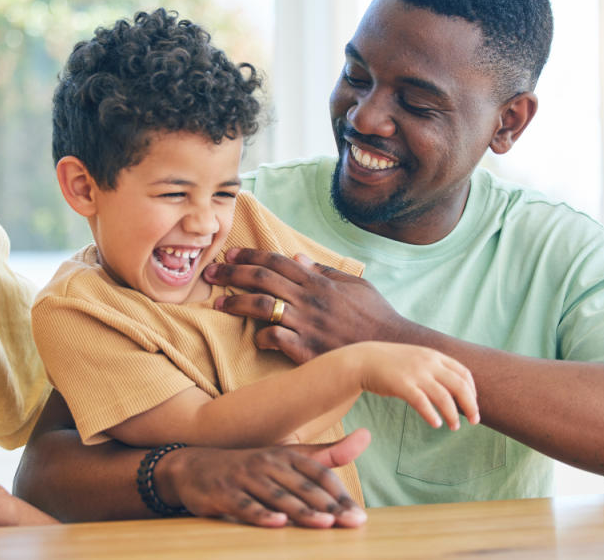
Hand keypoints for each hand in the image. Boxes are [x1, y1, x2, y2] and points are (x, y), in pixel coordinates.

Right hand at [154, 429, 370, 527]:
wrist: (193, 467)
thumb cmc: (250, 467)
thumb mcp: (287, 458)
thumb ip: (326, 454)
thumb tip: (367, 436)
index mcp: (285, 455)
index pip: (318, 473)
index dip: (340, 494)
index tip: (359, 516)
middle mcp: (266, 462)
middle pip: (302, 485)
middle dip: (329, 506)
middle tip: (352, 523)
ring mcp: (244, 477)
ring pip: (277, 496)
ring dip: (302, 511)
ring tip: (324, 523)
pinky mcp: (223, 493)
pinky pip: (245, 506)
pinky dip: (261, 515)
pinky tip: (277, 524)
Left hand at [205, 249, 409, 363]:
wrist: (393, 349)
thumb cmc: (376, 317)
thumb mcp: (355, 286)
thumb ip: (324, 272)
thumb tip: (296, 258)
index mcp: (319, 282)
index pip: (277, 261)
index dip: (250, 255)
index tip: (229, 253)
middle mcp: (310, 299)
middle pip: (263, 279)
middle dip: (232, 274)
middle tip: (210, 273)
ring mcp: (308, 324)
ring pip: (263, 306)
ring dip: (236, 304)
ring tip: (219, 305)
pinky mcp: (308, 350)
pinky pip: (276, 339)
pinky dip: (261, 337)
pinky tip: (255, 339)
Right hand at [352, 342, 478, 430]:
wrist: (364, 360)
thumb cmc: (392, 363)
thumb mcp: (418, 358)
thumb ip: (435, 368)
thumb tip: (454, 388)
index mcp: (434, 356)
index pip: (464, 373)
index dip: (473, 391)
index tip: (473, 405)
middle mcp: (428, 363)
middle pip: (459, 386)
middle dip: (470, 406)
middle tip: (474, 421)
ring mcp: (415, 373)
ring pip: (444, 397)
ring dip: (453, 415)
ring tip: (454, 427)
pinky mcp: (402, 385)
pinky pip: (422, 403)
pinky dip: (432, 415)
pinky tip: (436, 424)